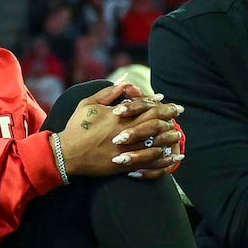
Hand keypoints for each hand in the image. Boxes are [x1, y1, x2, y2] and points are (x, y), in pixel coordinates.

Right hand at [57, 84, 183, 177]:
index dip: (157, 102)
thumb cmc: (76, 127)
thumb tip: (125, 81)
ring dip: (170, 137)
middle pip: (155, 122)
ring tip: (178, 134)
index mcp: (118, 117)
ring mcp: (127, 150)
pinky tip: (173, 158)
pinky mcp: (126, 165)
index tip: (165, 100)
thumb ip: (109, 92)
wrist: (67, 154)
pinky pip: (150, 164)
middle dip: (170, 115)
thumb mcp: (89, 104)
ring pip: (157, 142)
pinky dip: (164, 161)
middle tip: (180, 111)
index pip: (145, 106)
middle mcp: (126, 132)